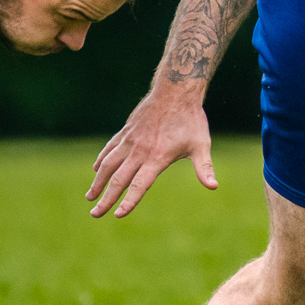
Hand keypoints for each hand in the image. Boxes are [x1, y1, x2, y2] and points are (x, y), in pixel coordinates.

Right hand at [86, 84, 216, 217]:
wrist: (176, 89)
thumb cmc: (191, 119)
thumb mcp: (201, 145)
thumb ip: (204, 168)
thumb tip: (214, 186)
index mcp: (157, 157)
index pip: (139, 185)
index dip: (129, 201)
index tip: (117, 215)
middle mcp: (140, 150)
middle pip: (119, 179)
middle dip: (106, 198)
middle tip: (95, 214)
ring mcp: (131, 140)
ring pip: (109, 164)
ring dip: (98, 181)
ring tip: (90, 196)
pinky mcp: (127, 131)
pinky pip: (110, 148)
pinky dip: (102, 159)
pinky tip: (96, 169)